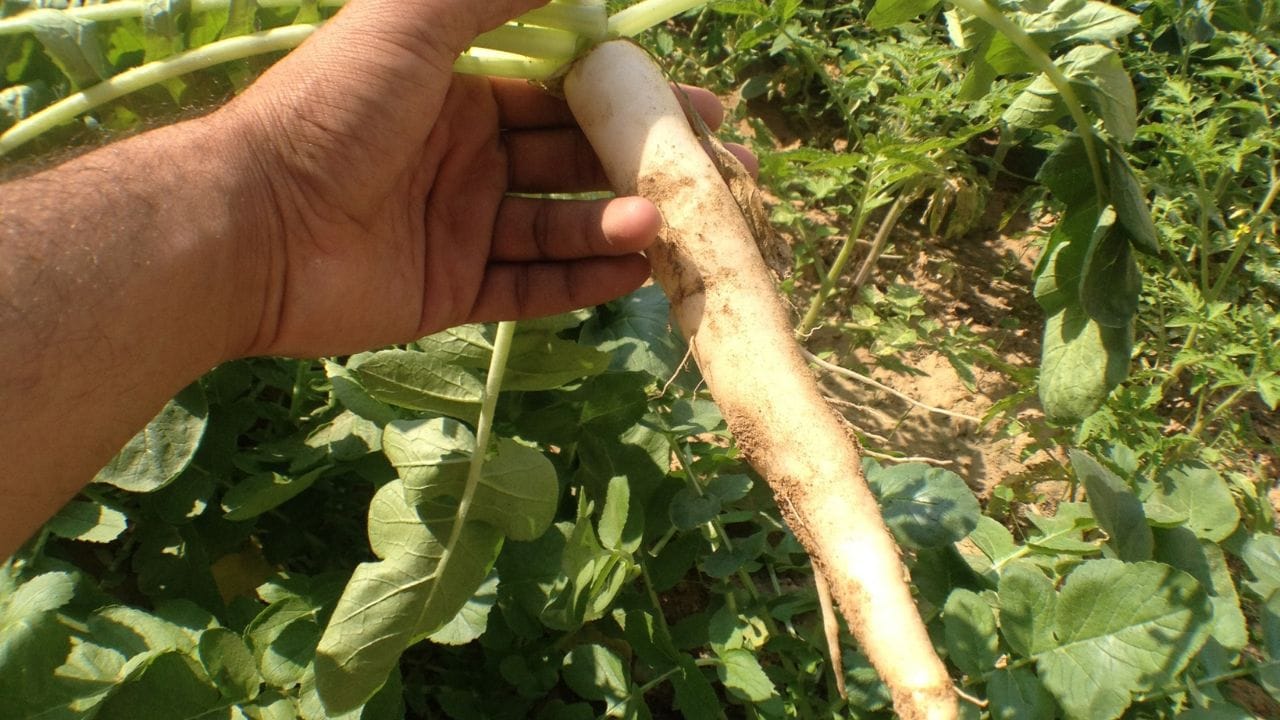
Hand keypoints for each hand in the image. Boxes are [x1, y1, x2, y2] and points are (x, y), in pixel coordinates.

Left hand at [217, 0, 753, 358]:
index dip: (632, 103)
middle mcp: (465, 160)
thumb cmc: (332, 110)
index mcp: (459, 94)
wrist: (251, 224)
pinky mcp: (448, 293)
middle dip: (646, 170)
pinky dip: (581, 282)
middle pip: (574, 164)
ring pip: (559, 227)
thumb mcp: (412, 20)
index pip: (565, 97)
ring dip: (618, 225)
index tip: (699, 111)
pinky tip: (631, 272)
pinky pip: (530, 288)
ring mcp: (458, 230)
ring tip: (667, 227)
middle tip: (718, 181)